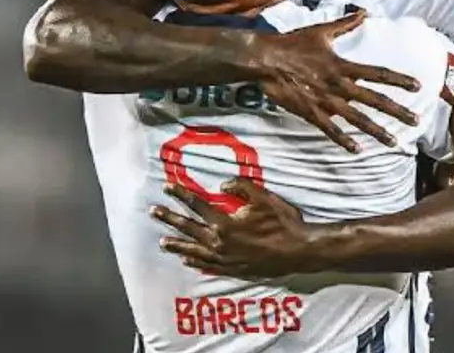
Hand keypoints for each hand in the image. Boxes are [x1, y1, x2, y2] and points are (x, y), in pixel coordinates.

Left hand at [151, 180, 319, 277]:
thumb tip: (221, 184)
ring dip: (178, 245)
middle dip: (170, 219)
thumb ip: (240, 187)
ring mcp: (225, 259)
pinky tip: (187, 260)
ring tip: (163, 242)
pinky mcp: (234, 269)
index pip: (197, 205)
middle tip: (154, 212)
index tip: (167, 187)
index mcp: (224, 224)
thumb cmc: (282, 222)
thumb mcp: (263, 197)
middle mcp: (219, 243)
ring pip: (195, 251)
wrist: (299, 251)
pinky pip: (208, 266)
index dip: (181, 195)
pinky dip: (196, 262)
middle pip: (189, 229)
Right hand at [255, 12, 419, 151]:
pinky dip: (343, 140)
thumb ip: (346, 24)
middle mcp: (338, 85)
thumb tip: (364, 12)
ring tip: (394, 142)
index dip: (399, 80)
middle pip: (374, 100)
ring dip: (376, 131)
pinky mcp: (311, 112)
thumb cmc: (293, 43)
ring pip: (357, 119)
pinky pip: (330, 129)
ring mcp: (326, 100)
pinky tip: (356, 150)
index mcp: (343, 65)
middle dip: (397, 111)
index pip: (378, 73)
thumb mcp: (322, 31)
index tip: (418, 86)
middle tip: (416, 120)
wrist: (266, 59)